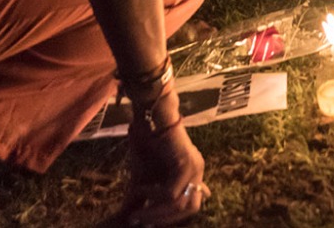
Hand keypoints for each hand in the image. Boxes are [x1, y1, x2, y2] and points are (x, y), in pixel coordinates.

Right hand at [120, 92, 207, 226]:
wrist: (152, 117)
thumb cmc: (149, 144)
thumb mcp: (149, 176)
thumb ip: (151, 195)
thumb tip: (136, 216)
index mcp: (194, 174)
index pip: (193, 206)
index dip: (174, 218)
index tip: (152, 224)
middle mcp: (198, 171)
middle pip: (191, 208)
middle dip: (166, 219)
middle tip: (142, 223)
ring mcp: (194, 166)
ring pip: (179, 203)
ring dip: (155, 212)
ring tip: (135, 215)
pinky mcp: (185, 162)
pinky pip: (171, 192)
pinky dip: (153, 196)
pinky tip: (139, 190)